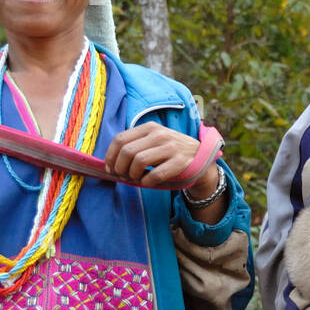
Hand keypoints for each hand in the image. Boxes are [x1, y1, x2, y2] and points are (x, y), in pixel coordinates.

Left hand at [104, 123, 218, 195]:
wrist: (200, 157)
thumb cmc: (170, 152)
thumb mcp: (154, 141)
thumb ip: (134, 146)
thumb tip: (110, 163)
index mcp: (150, 127)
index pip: (120, 139)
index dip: (110, 156)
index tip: (110, 168)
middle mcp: (160, 134)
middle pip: (127, 151)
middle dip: (120, 168)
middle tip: (123, 176)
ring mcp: (171, 147)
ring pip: (139, 162)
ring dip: (132, 175)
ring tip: (135, 178)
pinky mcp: (179, 161)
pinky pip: (155, 174)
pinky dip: (147, 182)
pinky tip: (148, 182)